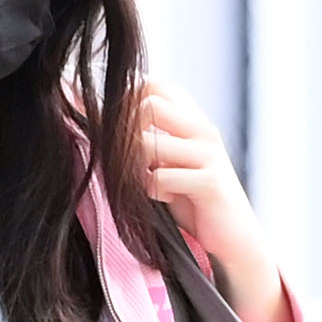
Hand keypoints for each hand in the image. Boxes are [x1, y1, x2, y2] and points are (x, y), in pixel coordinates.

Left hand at [137, 74, 256, 261]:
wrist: (234, 237)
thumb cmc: (191, 198)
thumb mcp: (165, 161)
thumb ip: (140, 138)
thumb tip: (87, 113)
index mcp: (192, 119)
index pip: (152, 84)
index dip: (126, 104)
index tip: (123, 136)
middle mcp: (202, 129)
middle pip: (147, 105)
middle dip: (127, 135)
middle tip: (132, 163)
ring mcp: (208, 154)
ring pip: (147, 143)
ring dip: (135, 169)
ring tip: (146, 184)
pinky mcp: (209, 182)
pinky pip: (160, 178)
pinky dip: (152, 192)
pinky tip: (167, 198)